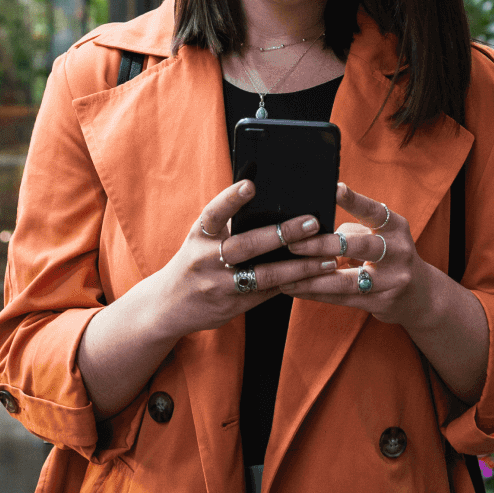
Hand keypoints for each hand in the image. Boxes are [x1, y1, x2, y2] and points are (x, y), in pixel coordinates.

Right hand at [152, 180, 337, 336]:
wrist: (167, 306)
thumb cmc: (195, 261)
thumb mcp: (202, 238)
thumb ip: (229, 222)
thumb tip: (271, 198)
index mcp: (199, 235)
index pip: (214, 213)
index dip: (231, 199)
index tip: (251, 185)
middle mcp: (205, 260)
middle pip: (246, 245)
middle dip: (282, 234)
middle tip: (312, 223)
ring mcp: (218, 286)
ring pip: (263, 276)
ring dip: (298, 267)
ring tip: (326, 258)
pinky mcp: (230, 307)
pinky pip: (266, 295)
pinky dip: (291, 285)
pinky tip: (315, 278)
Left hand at [279, 182, 427, 327]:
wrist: (421, 295)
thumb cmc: (390, 256)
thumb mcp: (383, 236)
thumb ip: (353, 231)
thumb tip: (313, 233)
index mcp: (395, 227)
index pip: (373, 211)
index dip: (354, 200)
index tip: (334, 188)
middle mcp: (398, 251)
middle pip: (358, 246)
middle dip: (323, 245)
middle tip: (294, 243)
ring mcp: (392, 279)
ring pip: (346, 279)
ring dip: (312, 277)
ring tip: (285, 275)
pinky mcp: (382, 302)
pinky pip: (343, 298)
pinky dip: (317, 293)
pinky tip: (296, 290)